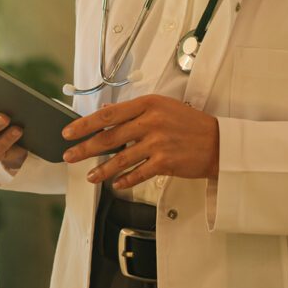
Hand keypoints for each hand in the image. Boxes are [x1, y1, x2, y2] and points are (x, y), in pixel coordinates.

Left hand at [60, 95, 218, 189]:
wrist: (219, 142)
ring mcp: (158, 143)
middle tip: (69, 156)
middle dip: (85, 148)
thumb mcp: (163, 107)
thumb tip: (107, 113)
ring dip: (102, 169)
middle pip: (109, 137)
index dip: (85, 124)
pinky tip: (116, 184)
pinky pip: (137, 173)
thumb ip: (135, 111)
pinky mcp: (165, 162)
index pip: (108, 114)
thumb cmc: (191, 124)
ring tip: (90, 176)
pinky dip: (124, 180)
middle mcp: (151, 122)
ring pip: (120, 159)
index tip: (69, 132)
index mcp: (148, 104)